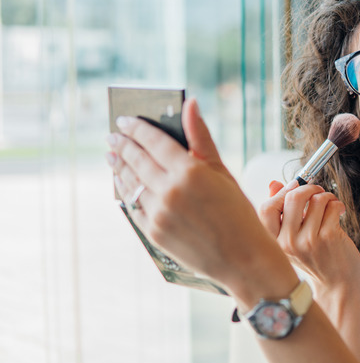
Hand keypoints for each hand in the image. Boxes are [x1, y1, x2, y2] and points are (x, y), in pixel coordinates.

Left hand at [106, 99, 297, 302]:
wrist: (243, 258)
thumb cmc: (239, 212)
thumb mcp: (223, 172)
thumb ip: (201, 138)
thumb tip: (191, 104)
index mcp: (190, 171)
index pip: (154, 141)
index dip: (136, 128)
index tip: (124, 120)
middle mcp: (170, 190)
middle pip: (136, 160)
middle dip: (122, 145)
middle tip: (113, 136)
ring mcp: (159, 213)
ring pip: (130, 183)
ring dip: (119, 168)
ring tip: (114, 158)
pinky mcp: (154, 232)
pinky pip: (134, 206)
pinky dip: (127, 192)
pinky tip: (127, 185)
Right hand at [259, 181, 359, 295]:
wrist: (337, 285)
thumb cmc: (316, 260)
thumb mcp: (292, 240)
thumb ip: (282, 213)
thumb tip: (273, 184)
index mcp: (276, 242)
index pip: (267, 208)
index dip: (282, 192)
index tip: (295, 186)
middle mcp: (289, 242)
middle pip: (293, 197)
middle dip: (309, 188)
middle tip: (317, 191)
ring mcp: (308, 240)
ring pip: (316, 199)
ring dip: (327, 197)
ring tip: (331, 205)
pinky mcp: (328, 237)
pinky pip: (332, 206)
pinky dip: (338, 205)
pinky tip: (339, 213)